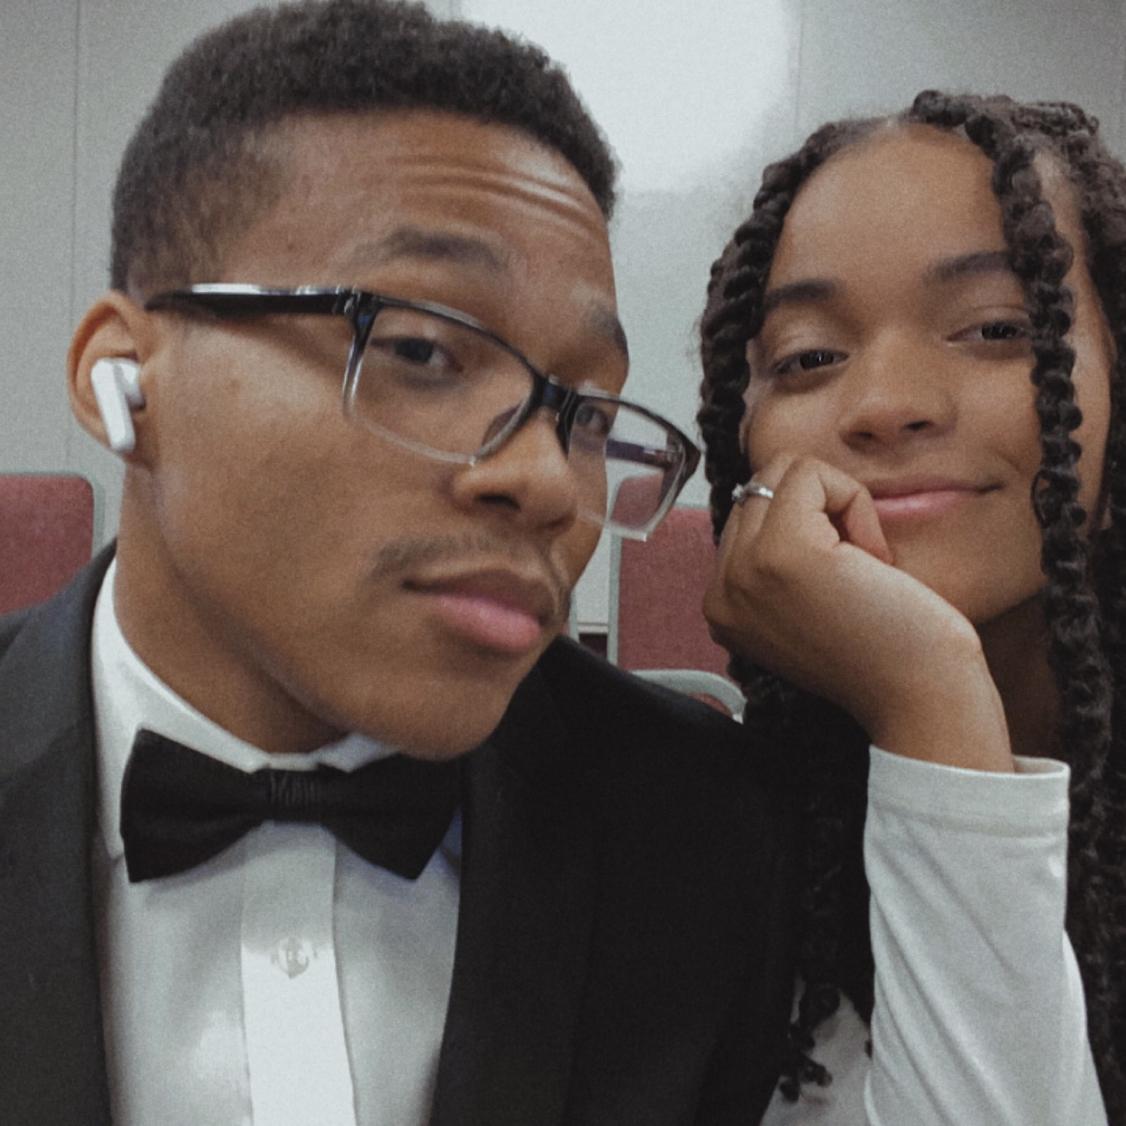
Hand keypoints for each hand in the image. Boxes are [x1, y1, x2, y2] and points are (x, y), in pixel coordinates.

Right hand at [706, 456, 1012, 770]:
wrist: (922, 699)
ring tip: (861, 564)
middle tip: (856, 571)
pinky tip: (873, 560)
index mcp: (723, 605)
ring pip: (781, 472)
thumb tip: (787, 487)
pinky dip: (854, 502)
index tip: (841, 583)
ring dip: (835, 504)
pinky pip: (810, 475)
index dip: (808, 526)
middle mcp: (721, 590)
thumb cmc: (887, 654)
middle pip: (760, 486)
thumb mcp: (810, 606)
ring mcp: (744, 571)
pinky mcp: (781, 552)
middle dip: (819, 509)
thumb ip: (778, 561)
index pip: (749, 514)